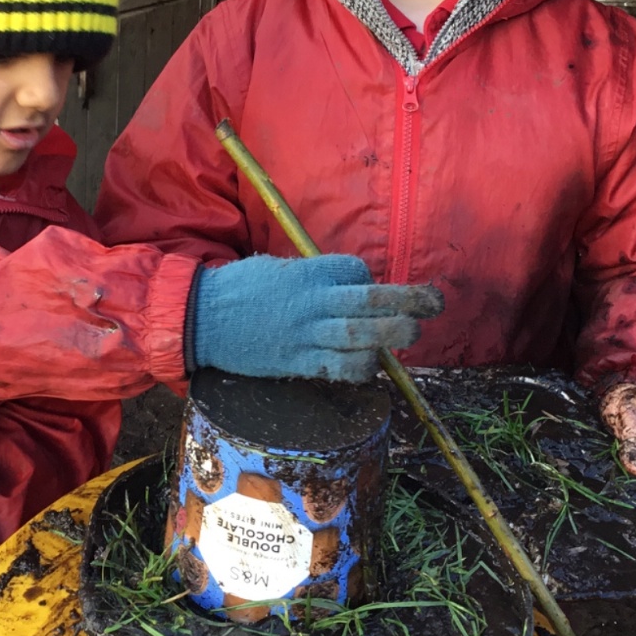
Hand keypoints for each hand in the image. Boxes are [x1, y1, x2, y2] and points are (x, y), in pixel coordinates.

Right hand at [191, 253, 443, 382]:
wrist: (201, 319)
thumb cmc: (239, 289)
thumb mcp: (277, 267)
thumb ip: (311, 274)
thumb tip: (345, 283)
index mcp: (306, 273)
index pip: (355, 270)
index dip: (370, 279)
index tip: (371, 289)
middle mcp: (310, 302)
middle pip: (369, 300)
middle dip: (407, 302)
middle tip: (434, 305)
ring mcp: (304, 334)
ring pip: (359, 336)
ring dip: (392, 336)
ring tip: (412, 334)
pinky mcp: (296, 362)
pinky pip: (337, 368)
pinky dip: (359, 368)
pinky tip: (370, 366)